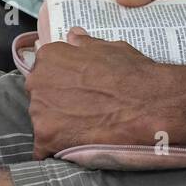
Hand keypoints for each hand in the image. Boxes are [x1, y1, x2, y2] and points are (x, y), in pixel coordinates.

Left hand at [27, 29, 180, 157]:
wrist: (147, 104)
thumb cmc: (131, 73)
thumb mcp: (110, 48)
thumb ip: (84, 44)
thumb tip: (73, 35)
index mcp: (50, 56)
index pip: (45, 70)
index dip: (62, 83)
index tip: (76, 90)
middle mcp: (38, 81)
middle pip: (40, 96)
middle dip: (56, 103)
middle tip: (82, 109)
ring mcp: (39, 110)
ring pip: (42, 121)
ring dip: (57, 126)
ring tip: (84, 127)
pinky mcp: (46, 137)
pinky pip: (43, 149)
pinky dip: (57, 149)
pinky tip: (77, 145)